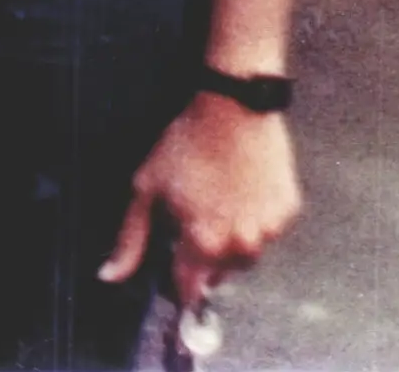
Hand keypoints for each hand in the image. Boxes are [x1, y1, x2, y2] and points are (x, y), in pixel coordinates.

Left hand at [99, 95, 300, 312]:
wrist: (234, 108)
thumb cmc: (187, 144)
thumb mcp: (146, 189)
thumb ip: (131, 238)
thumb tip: (110, 275)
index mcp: (204, 243)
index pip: (190, 289)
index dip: (178, 283)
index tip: (172, 272)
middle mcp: (242, 245)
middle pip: (219, 273)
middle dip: (203, 257)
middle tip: (192, 219)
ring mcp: (270, 230)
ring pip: (246, 256)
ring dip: (230, 243)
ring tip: (216, 202)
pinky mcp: (288, 212)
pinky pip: (268, 232)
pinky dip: (254, 221)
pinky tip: (240, 192)